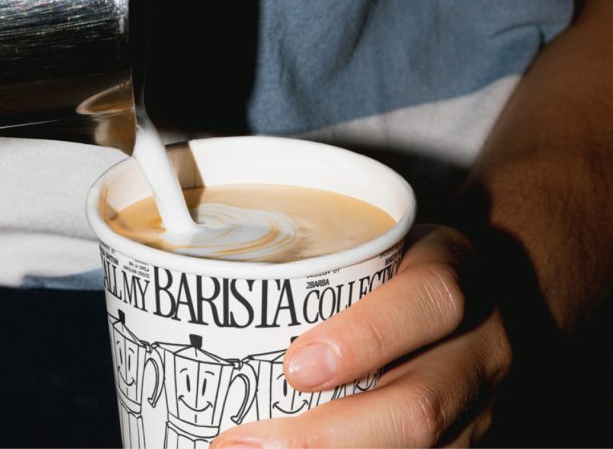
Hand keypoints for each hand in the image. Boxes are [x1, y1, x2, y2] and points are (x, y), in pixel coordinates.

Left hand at [213, 226, 511, 446]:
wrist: (469, 296)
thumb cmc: (393, 265)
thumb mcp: (370, 239)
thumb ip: (310, 263)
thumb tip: (186, 282)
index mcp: (454, 277)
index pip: (429, 303)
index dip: (364, 339)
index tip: (295, 368)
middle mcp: (480, 349)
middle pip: (420, 407)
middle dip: (325, 438)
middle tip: (239, 446)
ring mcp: (478, 411)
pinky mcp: (461, 446)